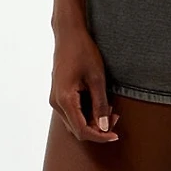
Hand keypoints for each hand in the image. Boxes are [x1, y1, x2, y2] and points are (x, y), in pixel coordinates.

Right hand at [49, 23, 120, 142]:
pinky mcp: (58, 94)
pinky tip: (99, 103)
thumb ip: (100, 104)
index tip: (115, 135)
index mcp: (64, 99)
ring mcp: (55, 98)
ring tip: (110, 109)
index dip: (99, 136)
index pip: (81, 130)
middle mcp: (56, 102)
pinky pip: (72, 111)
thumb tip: (104, 127)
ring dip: (92, 120)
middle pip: (77, 128)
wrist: (68, 34)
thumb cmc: (83, 51)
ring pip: (74, 121)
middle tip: (115, 117)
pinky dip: (86, 112)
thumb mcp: (97, 78)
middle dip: (97, 128)